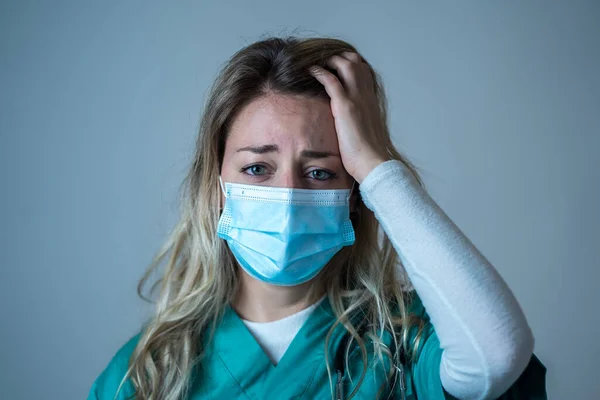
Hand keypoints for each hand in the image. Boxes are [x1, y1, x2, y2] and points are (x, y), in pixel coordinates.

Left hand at [308, 52, 389, 182]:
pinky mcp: (345, 105)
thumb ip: (358, 120)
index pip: (362, 70)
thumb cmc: (367, 153)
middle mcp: (366, 94)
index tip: (335, 65)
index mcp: (371, 99)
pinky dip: (319, 71)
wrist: (372, 162)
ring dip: (328, 59)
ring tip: (314, 61)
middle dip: (337, 55)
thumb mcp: (364, 131)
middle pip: (355, 60)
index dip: (349, 63)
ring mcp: (357, 97)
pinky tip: (310, 70)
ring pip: (345, 64)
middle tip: (321, 59)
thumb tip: (348, 124)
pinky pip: (331, 80)